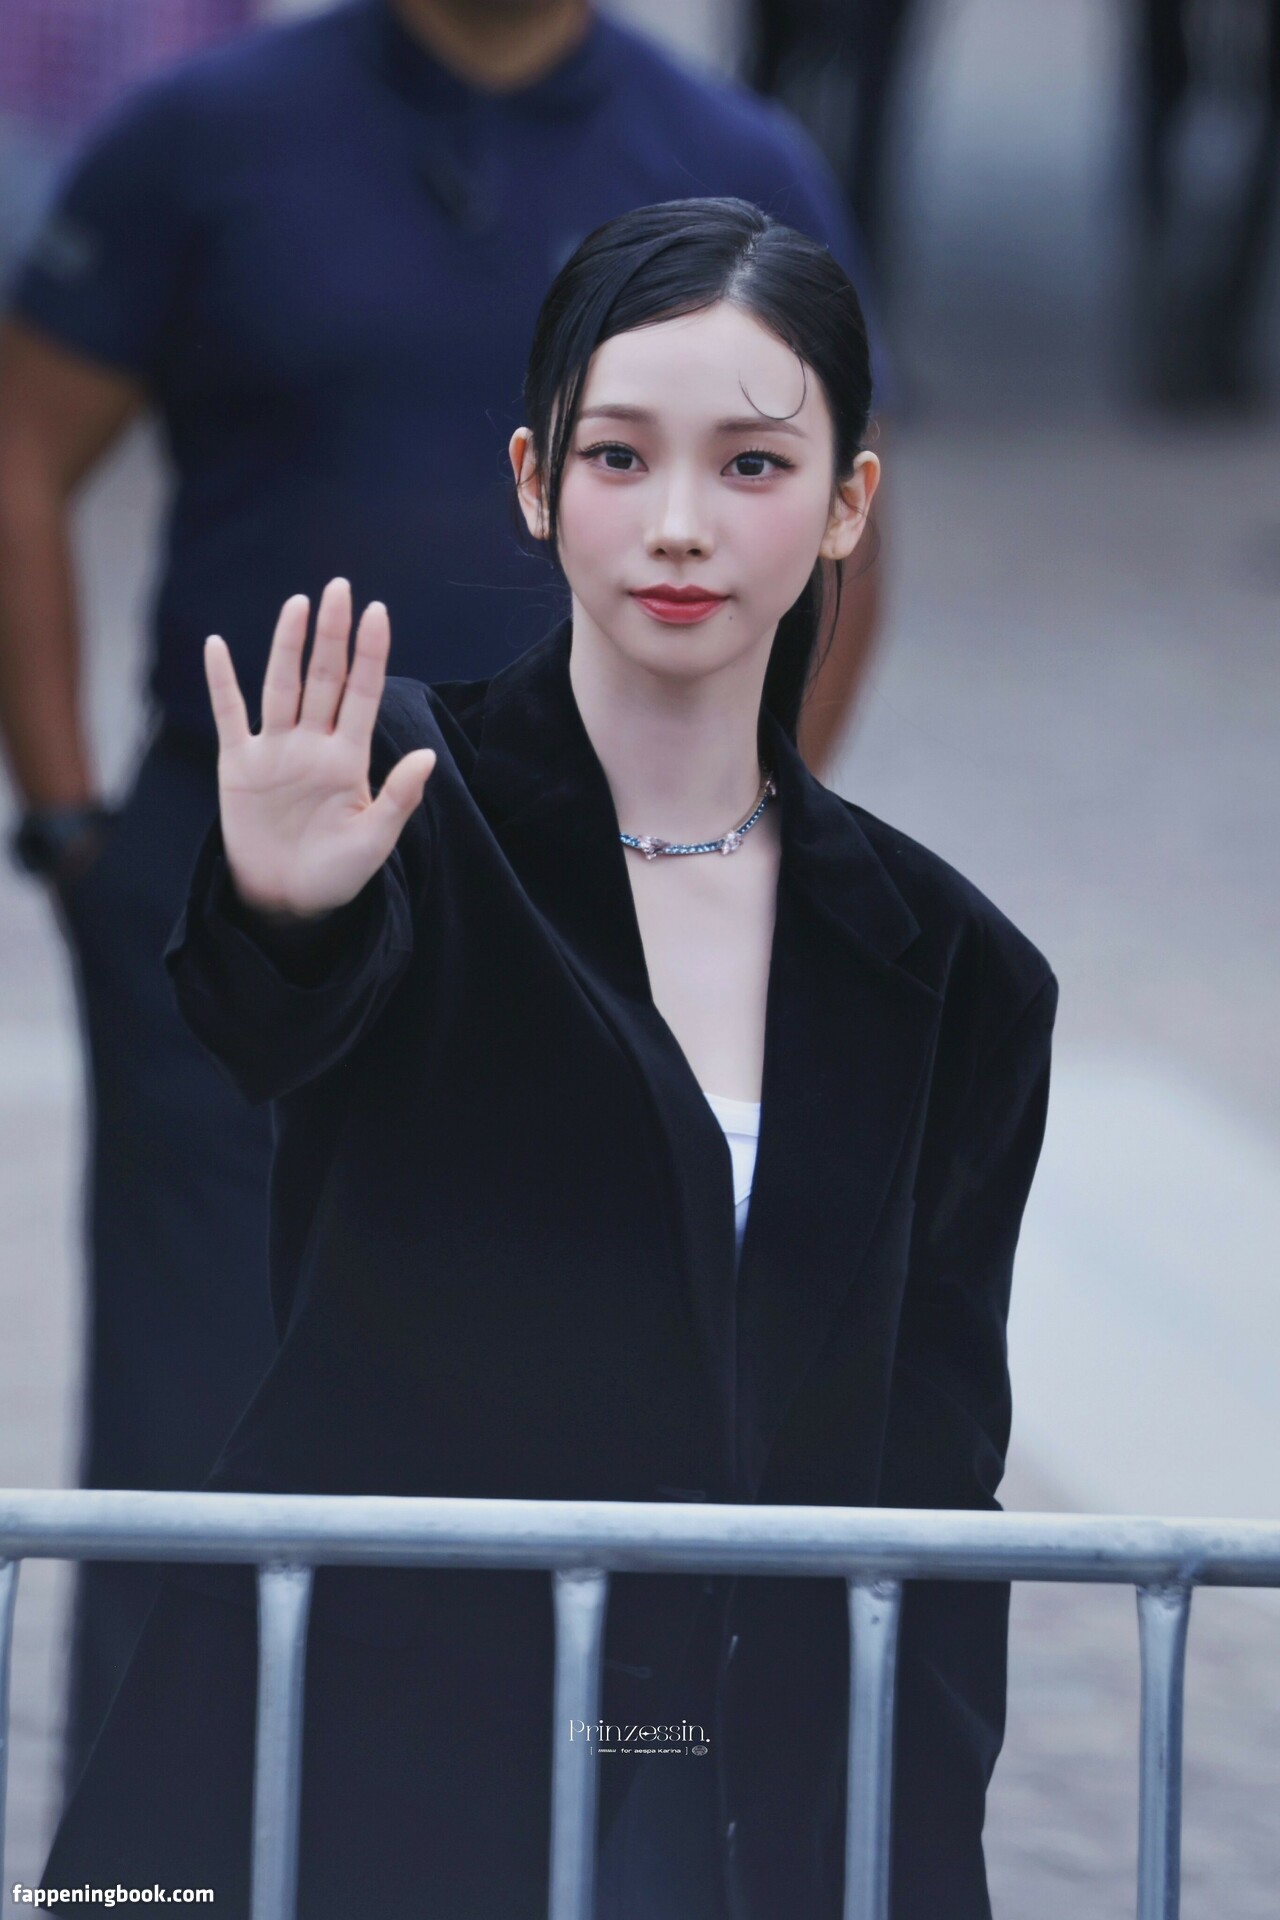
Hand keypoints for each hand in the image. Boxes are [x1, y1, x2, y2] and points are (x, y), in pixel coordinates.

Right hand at [203, 578, 436, 919]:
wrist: (288, 901)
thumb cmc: (337, 874)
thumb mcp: (375, 842)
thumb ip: (399, 799)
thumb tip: (428, 756)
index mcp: (350, 758)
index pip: (362, 693)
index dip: (370, 653)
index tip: (378, 611)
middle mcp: (313, 744)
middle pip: (323, 678)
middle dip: (332, 634)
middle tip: (339, 586)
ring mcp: (275, 751)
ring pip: (281, 686)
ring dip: (287, 645)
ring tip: (298, 603)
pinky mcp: (239, 766)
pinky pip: (229, 715)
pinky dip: (222, 683)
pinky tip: (217, 646)